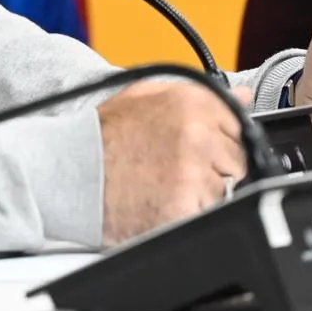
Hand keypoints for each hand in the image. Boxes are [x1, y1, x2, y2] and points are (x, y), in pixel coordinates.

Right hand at [96, 81, 251, 244]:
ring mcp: (192, 174)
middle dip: (211, 168)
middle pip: (236, 163)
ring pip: (220, 193)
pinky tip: (158, 201)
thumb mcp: (145, 96)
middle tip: (173, 167)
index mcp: (193, 103)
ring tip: (161, 184)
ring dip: (197, 193)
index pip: (240, 127)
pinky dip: (183, 214)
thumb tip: (243, 96)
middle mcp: (197, 136)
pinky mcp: (183, 209)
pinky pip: (203, 216)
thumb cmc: (101, 136)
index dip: (217, 140)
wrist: (68, 170)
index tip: (195, 146)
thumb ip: (199, 94)